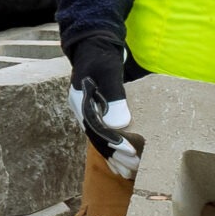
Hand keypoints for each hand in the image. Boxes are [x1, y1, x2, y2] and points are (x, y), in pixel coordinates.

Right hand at [67, 36, 141, 178]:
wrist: (93, 43)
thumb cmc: (102, 54)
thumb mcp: (109, 72)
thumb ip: (114, 97)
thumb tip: (120, 125)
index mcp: (80, 101)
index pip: (97, 130)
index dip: (114, 144)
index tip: (131, 154)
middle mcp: (81, 109)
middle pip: (97, 138)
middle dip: (116, 155)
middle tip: (134, 169)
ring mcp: (86, 111)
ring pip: (99, 139)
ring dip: (113, 156)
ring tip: (128, 172)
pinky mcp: (95, 110)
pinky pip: (102, 134)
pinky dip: (111, 148)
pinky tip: (119, 161)